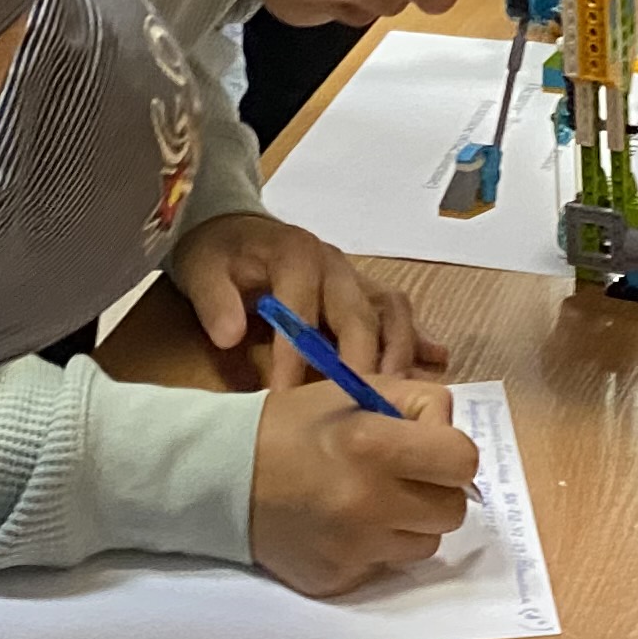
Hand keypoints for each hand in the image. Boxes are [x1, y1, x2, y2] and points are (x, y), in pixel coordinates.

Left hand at [167, 212, 440, 379]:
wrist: (232, 228)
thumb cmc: (217, 253)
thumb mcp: (201, 269)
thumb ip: (213, 300)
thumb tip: (228, 337)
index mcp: (296, 255)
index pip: (302, 311)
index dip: (297, 356)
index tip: (287, 398)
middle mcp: (333, 264)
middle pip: (360, 315)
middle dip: (361, 364)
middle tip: (358, 410)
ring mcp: (354, 276)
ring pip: (391, 311)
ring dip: (398, 353)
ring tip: (395, 398)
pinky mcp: (363, 290)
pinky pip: (397, 313)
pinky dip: (416, 336)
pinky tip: (436, 361)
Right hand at [249, 378, 480, 597]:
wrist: (224, 477)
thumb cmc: (296, 426)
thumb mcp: (356, 390)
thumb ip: (417, 404)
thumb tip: (452, 436)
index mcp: (373, 445)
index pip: (463, 460)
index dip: (451, 451)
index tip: (428, 447)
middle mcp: (368, 503)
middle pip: (452, 511)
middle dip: (436, 490)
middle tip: (404, 476)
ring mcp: (354, 550)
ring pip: (426, 544)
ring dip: (409, 522)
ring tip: (371, 500)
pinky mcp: (340, 581)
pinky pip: (387, 567)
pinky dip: (377, 546)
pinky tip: (345, 525)